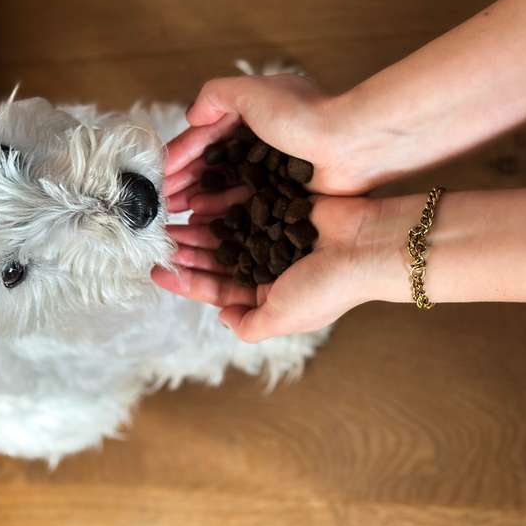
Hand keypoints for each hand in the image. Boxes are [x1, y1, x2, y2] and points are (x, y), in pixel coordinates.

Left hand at [151, 195, 403, 341]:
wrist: (368, 244)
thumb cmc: (329, 286)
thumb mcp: (282, 317)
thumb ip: (250, 325)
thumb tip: (224, 319)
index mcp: (271, 297)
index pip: (218, 291)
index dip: (186, 283)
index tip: (158, 270)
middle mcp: (271, 268)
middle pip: (219, 260)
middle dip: (188, 253)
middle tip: (159, 240)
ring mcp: (277, 236)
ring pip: (228, 232)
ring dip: (201, 229)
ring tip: (172, 220)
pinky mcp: (284, 208)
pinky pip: (245, 207)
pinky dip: (224, 206)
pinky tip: (200, 201)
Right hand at [164, 74, 379, 212]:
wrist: (350, 145)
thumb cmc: (304, 116)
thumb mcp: (253, 92)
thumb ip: (217, 96)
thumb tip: (192, 116)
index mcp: (251, 113)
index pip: (205, 135)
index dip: (180, 153)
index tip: (158, 173)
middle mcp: (259, 141)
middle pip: (212, 163)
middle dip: (184, 180)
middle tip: (160, 199)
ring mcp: (271, 169)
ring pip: (225, 184)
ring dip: (198, 195)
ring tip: (175, 211)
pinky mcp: (283, 192)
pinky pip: (244, 201)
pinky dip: (221, 207)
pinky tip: (202, 217)